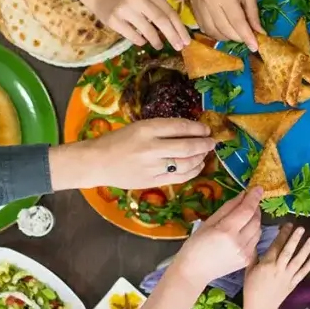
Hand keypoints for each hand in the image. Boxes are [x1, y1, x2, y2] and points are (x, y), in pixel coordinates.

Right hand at [49, 118, 214, 189]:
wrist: (96, 162)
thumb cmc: (117, 141)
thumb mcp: (138, 127)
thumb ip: (161, 129)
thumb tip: (190, 130)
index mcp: (146, 129)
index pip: (179, 126)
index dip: (197, 127)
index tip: (206, 128)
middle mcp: (150, 148)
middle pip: (186, 146)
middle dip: (204, 144)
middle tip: (213, 142)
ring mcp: (152, 167)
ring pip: (185, 164)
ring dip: (200, 158)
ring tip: (205, 154)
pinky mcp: (152, 182)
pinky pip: (178, 177)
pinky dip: (192, 171)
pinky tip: (197, 166)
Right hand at [78, 0, 189, 50]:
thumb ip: (158, 9)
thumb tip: (176, 31)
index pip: (169, 11)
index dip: (179, 28)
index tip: (187, 40)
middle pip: (161, 20)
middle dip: (172, 36)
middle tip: (179, 47)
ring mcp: (124, 9)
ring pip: (147, 30)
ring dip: (156, 40)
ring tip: (159, 45)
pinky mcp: (113, 20)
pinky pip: (132, 35)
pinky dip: (140, 41)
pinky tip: (142, 41)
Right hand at [175, 188, 263, 288]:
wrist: (194, 271)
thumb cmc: (195, 245)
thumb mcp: (208, 222)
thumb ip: (228, 208)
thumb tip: (243, 195)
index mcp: (226, 231)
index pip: (247, 210)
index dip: (254, 197)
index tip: (259, 188)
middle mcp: (239, 242)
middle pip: (256, 220)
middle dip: (255, 209)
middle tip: (249, 203)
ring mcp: (245, 253)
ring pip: (259, 230)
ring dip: (255, 221)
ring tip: (245, 217)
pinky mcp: (247, 260)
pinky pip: (255, 241)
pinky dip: (252, 233)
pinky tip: (242, 232)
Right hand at [194, 0, 261, 50]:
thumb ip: (253, 13)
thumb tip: (259, 33)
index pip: (237, 22)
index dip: (247, 36)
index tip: (255, 47)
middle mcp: (210, 3)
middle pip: (225, 29)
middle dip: (238, 38)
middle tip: (247, 39)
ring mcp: (199, 6)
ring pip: (213, 32)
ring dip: (227, 38)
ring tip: (236, 35)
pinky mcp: (194, 9)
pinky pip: (205, 28)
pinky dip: (216, 34)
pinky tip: (224, 31)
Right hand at [243, 223, 309, 308]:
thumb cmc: (251, 288)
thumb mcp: (248, 270)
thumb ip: (253, 255)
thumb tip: (256, 240)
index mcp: (266, 264)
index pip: (276, 246)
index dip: (282, 234)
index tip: (288, 225)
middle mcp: (278, 269)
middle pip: (288, 251)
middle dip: (295, 239)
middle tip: (301, 228)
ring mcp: (287, 277)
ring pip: (298, 261)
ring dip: (306, 249)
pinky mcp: (293, 284)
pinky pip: (303, 272)